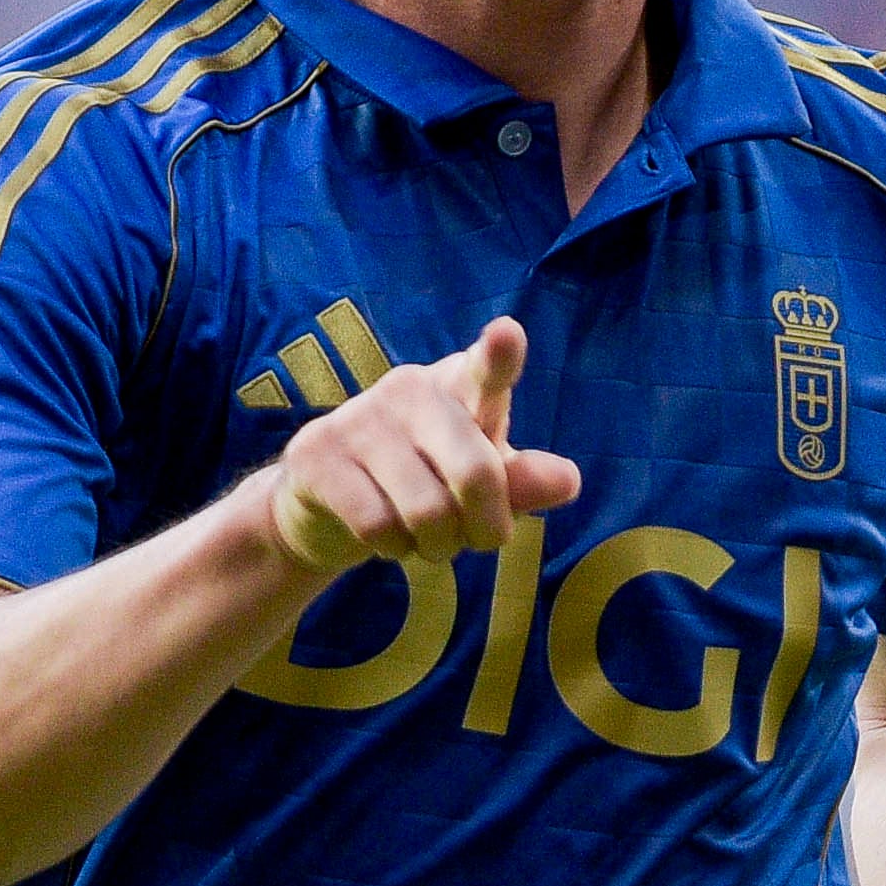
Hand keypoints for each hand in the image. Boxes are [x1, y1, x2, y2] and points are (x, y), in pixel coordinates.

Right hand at [265, 315, 582, 572]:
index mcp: (460, 386)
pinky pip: (378, 526)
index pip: (486, 370)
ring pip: (426, 512)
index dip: (499, 355)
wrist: (329, 505)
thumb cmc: (426, 483)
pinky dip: (393, 550)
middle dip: (484, 530)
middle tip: (472, 541)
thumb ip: (522, 483)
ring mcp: (358, 416)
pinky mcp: (316, 453)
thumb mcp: (483, 484)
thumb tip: (568, 481)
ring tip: (423, 537)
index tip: (507, 335)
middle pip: (475, 476)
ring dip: (435, 547)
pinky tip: (384, 536)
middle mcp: (410, 388)